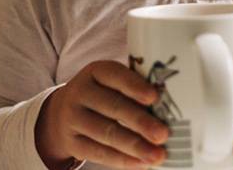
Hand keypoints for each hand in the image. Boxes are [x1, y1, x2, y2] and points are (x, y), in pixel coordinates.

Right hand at [35, 60, 169, 168]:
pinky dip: (121, 160)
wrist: (61, 114)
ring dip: (135, 146)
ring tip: (158, 155)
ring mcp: (72, 118)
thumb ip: (134, 87)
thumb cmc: (101, 95)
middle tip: (163, 134)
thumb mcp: (110, 82)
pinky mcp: (71, 142)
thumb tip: (171, 104)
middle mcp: (80, 92)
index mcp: (95, 71)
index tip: (154, 97)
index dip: (134, 86)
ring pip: (106, 133)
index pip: (115, 75)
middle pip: (112, 107)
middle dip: (140, 122)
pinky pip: (98, 153)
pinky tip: (140, 164)